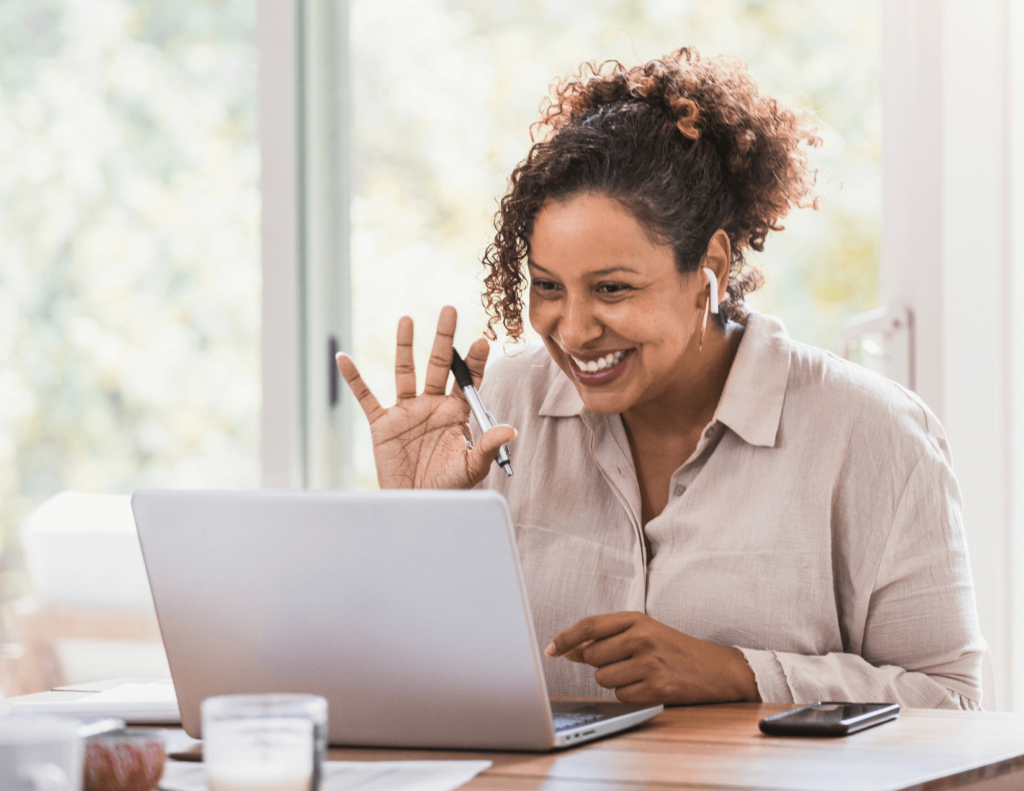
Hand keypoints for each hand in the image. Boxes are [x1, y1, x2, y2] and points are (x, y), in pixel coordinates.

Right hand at [336, 306, 515, 488]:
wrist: (417, 505)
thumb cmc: (449, 487)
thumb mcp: (472, 468)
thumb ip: (488, 446)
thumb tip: (511, 430)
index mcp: (456, 412)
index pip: (467, 379)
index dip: (474, 360)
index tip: (482, 341)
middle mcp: (432, 405)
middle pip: (438, 365)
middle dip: (444, 338)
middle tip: (449, 310)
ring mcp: (406, 412)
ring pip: (405, 371)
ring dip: (405, 346)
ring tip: (407, 319)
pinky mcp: (382, 424)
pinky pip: (366, 397)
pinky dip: (354, 379)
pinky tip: (344, 359)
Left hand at [544, 612, 759, 704]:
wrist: (717, 669)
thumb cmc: (674, 650)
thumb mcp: (643, 634)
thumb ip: (606, 639)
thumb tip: (568, 649)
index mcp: (636, 619)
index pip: (589, 626)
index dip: (564, 638)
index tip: (549, 650)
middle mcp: (641, 637)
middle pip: (591, 656)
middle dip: (599, 664)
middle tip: (624, 662)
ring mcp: (649, 662)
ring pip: (602, 678)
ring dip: (614, 681)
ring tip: (638, 674)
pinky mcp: (656, 686)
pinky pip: (621, 695)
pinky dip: (629, 694)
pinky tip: (647, 686)